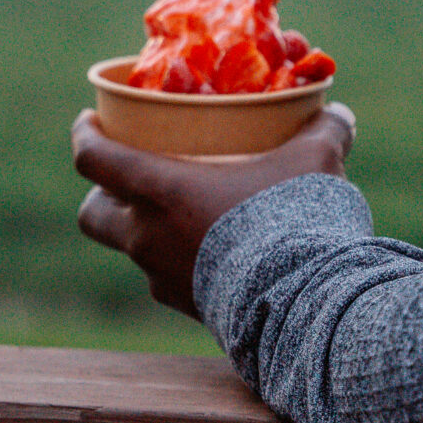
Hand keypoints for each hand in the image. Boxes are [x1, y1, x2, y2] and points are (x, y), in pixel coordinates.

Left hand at [71, 104, 356, 316]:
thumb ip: (323, 131)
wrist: (306, 306)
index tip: (88, 120)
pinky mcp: (188, 309)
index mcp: (160, 190)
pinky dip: (179, 262)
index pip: (93, 159)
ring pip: (131, 250)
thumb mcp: (314, 162)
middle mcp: (148, 236)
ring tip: (178, 214)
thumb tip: (338, 113)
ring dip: (143, 230)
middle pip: (93, 214)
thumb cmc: (295, 220)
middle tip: (126, 178)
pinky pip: (167, 280)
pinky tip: (214, 252)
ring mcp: (164, 278)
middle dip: (101, 195)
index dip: (84, 134)